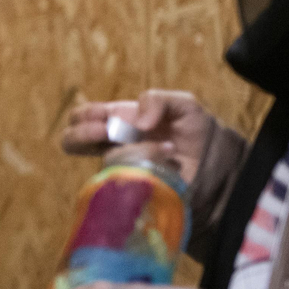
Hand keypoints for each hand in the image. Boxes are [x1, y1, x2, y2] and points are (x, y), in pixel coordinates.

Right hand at [61, 89, 214, 182]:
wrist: (217, 162)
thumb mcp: (182, 104)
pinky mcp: (135, 189)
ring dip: (132, 150)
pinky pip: (127, 181)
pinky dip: (147, 168)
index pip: (81, 117)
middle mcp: (114, 145)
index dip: (83, 116)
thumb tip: (139, 120)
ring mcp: (122, 169)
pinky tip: (168, 163)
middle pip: (72, 142)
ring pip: (105, 161)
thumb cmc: (194, 131)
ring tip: (162, 147)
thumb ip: (158, 99)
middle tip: (105, 131)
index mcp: (117, 121)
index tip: (103, 117)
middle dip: (81, 135)